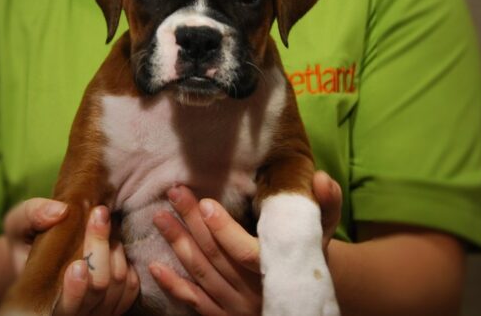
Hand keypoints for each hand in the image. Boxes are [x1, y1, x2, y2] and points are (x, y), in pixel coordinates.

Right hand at [4, 200, 138, 314]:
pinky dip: (127, 262)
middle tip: (99, 213)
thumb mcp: (20, 222)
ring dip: (115, 250)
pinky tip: (114, 243)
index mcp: (42, 299)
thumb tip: (59, 211)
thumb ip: (34, 215)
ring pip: (119, 284)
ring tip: (104, 223)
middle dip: (100, 247)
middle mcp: (72, 309)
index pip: (65, 308)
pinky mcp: (114, 300)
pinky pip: (131, 286)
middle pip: (98, 287)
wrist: (37, 247)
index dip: (75, 291)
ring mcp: (95, 307)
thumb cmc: (27, 235)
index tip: (78, 265)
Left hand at [150, 171, 341, 315]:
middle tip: (174, 193)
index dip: (224, 229)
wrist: (305, 298)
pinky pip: (195, 303)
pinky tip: (154, 266)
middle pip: (216, 256)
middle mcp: (253, 291)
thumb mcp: (323, 231)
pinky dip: (174, 285)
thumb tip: (322, 178)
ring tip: (160, 217)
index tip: (206, 203)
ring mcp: (235, 307)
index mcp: (276, 268)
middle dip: (192, 223)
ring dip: (179, 245)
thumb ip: (326, 205)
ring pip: (202, 274)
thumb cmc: (311, 256)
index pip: (245, 252)